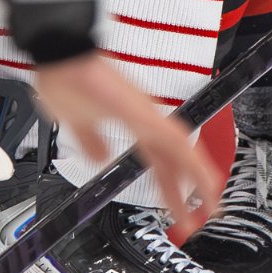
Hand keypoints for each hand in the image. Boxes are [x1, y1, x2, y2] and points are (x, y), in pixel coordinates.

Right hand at [35, 55, 223, 240]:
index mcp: (132, 123)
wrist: (60, 54)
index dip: (169, 185)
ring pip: (181, 150)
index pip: (158, 160)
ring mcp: (146, 114)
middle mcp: (145, 118)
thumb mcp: (77, 122)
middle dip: (185, 192)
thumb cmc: (65, 80)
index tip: (178, 207)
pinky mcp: (143, 112)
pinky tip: (203, 177)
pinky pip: (175, 140)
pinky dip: (191, 161)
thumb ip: (91, 140)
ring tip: (211, 204)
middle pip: (172, 161)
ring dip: (197, 179)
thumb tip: (100, 157)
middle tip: (197, 219)